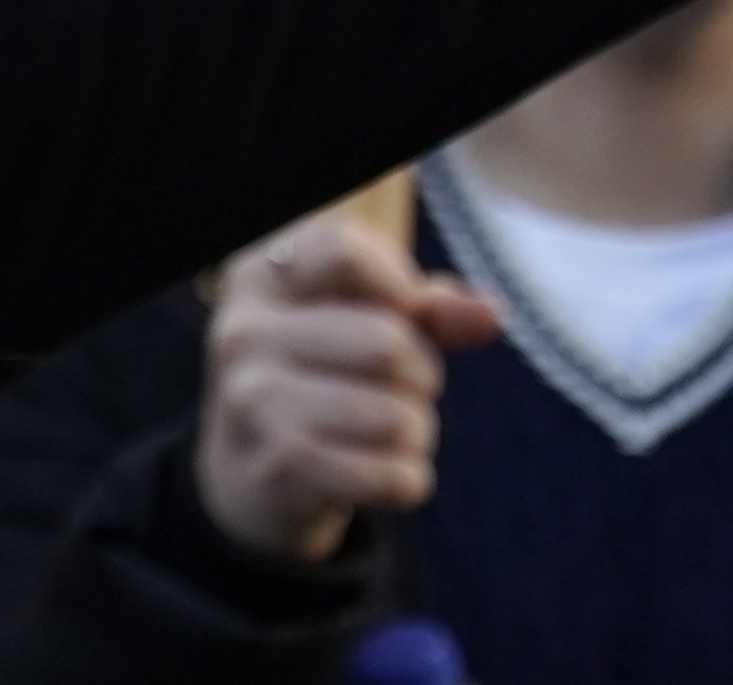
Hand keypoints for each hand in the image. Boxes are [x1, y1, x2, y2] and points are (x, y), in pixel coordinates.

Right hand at [191, 207, 504, 562]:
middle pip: (387, 342)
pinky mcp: (280, 469)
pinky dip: (408, 481)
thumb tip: (489, 315)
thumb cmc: (322, 375)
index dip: (400, 286)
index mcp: (260, 276)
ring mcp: (254, 401)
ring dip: (417, 433)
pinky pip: (391, 476)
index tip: (405, 314)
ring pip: (396, 417)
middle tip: (404, 389)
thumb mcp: (364, 320)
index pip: (345, 251)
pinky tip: (381, 473)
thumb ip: (429, 309)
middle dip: (422, 374)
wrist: (249, 472)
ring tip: (390, 433)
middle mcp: (244, 331)